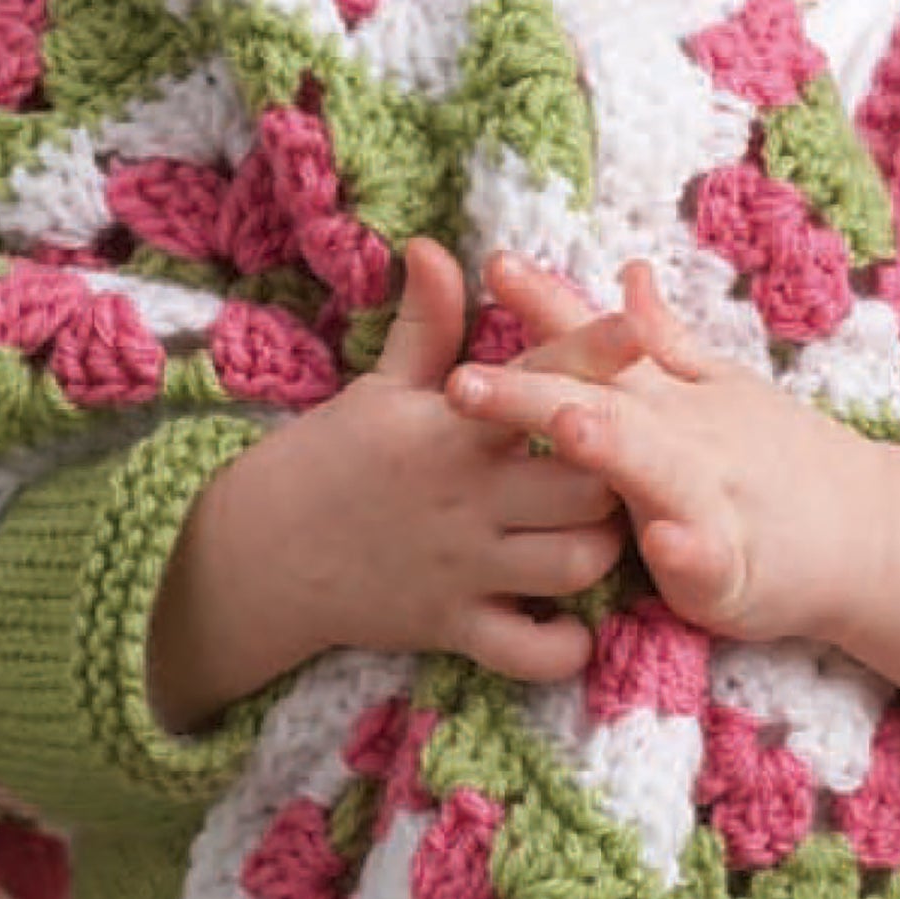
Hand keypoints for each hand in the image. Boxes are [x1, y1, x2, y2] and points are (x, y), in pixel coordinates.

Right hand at [152, 238, 634, 720]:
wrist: (257, 556)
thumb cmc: (328, 462)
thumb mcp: (378, 388)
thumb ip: (424, 323)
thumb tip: (434, 246)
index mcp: (453, 426)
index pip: (537, 381)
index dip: (594, 354)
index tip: (642, 329)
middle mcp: (469, 494)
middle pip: (586, 482)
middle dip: (621, 473)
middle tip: (627, 465)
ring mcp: (465, 565)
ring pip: (577, 562)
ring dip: (603, 551)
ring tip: (602, 534)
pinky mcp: (453, 626)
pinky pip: (529, 651)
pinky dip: (563, 646)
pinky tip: (571, 624)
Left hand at [446, 254, 855, 643]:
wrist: (873, 535)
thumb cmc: (783, 463)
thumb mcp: (722, 389)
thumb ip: (663, 340)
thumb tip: (628, 272)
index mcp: (666, 401)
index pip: (598, 345)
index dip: (547, 306)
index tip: (492, 265)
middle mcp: (682, 438)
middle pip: (600, 404)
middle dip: (533, 391)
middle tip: (462, 382)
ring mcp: (710, 498)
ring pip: (653, 471)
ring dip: (612, 448)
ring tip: (567, 428)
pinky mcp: (736, 568)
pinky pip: (710, 561)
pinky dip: (691, 552)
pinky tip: (666, 546)